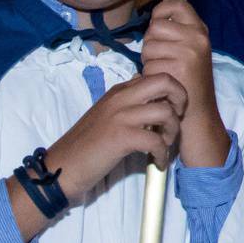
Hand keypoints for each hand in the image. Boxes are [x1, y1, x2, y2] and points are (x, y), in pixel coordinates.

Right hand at [44, 72, 188, 201]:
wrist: (62, 166)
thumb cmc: (88, 144)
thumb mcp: (109, 115)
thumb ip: (129, 103)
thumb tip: (155, 97)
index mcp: (119, 91)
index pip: (156, 76)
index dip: (173, 91)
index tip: (173, 109)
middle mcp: (120, 98)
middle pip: (165, 82)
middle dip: (181, 99)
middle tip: (177, 119)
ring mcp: (120, 116)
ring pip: (166, 111)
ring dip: (173, 131)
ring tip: (165, 144)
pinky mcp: (120, 137)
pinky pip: (156, 140)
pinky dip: (163, 153)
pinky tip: (157, 161)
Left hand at [144, 0, 226, 166]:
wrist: (198, 114)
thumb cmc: (190, 83)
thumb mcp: (191, 51)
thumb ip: (178, 33)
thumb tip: (158, 15)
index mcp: (201, 31)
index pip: (177, 4)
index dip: (161, 11)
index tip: (158, 23)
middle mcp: (197, 38)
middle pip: (155, 26)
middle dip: (150, 42)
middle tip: (161, 58)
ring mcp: (188, 52)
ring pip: (148, 45)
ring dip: (148, 60)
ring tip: (162, 72)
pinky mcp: (176, 67)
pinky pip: (148, 63)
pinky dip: (149, 74)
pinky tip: (161, 83)